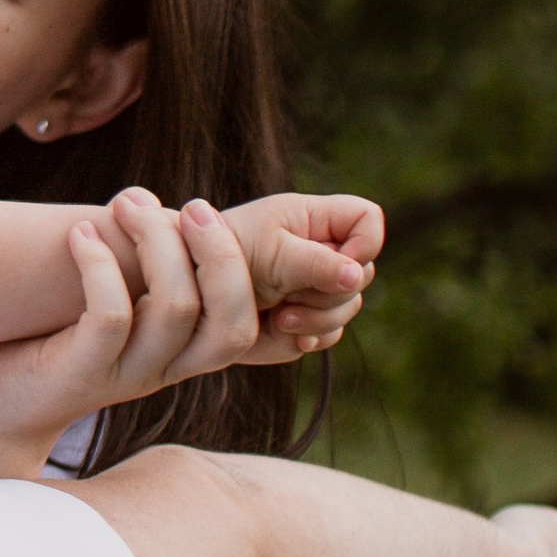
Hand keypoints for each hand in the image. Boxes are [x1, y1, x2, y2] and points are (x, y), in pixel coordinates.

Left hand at [0, 190, 259, 483]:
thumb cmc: (49, 340)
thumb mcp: (110, 306)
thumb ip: (137, 272)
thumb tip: (147, 198)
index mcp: (181, 352)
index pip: (247, 320)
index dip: (239, 264)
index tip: (199, 209)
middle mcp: (165, 368)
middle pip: (232, 320)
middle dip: (220, 253)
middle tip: (188, 204)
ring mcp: (126, 375)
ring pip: (176, 309)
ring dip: (156, 244)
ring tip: (125, 204)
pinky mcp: (82, 374)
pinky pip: (112, 318)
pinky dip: (101, 266)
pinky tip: (79, 234)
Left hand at [219, 188, 380, 363]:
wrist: (189, 294)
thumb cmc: (222, 253)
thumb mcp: (271, 251)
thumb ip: (316, 263)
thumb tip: (356, 276)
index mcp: (314, 220)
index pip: (367, 219)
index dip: (365, 243)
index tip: (340, 265)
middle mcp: (321, 252)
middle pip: (364, 273)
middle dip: (331, 291)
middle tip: (289, 294)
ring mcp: (315, 287)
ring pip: (348, 309)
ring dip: (317, 319)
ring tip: (279, 316)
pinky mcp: (305, 320)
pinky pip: (329, 335)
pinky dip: (309, 337)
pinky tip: (282, 329)